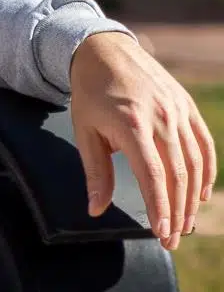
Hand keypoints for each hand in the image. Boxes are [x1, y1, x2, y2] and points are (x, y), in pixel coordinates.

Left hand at [69, 31, 215, 250]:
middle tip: (171, 240)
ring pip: (194, 163)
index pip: (152, 175)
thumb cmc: (91, 94)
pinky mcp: (187, 108)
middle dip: (176, 212)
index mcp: (133, 125)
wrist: (106, 51)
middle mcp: (161, 118)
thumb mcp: (84, 132)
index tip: (160, 232)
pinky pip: (204, 144)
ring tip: (185, 224)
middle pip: (177, 174)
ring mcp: (178, 111)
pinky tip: (202, 194)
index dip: (159, 207)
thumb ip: (95, 172)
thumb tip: (96, 210)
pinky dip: (207, 171)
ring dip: (192, 198)